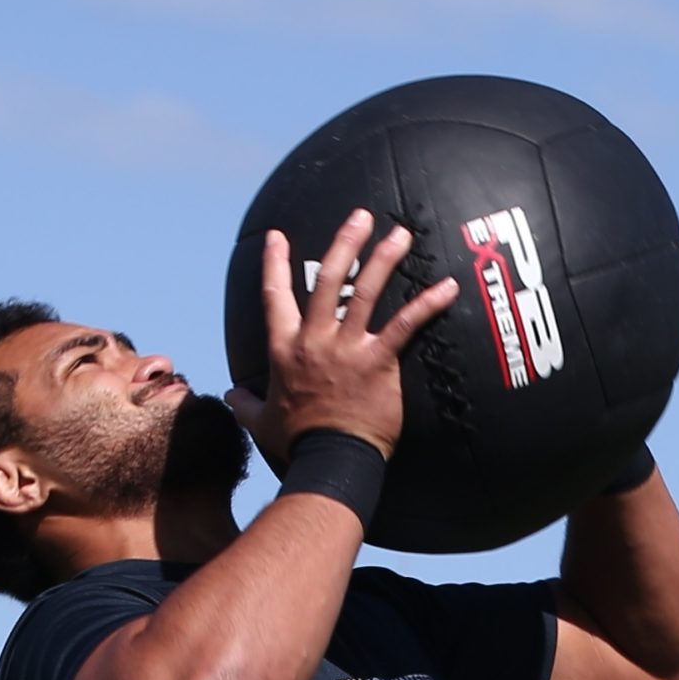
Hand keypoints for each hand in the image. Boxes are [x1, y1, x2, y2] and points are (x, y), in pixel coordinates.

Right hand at [228, 210, 457, 466]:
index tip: (278, 237)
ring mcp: (347, 348)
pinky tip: (448, 287)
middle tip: (361, 217)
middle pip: (328, 278)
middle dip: (345, 243)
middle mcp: (315, 340)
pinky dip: (428, 305)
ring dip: (384, 258)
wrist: (328, 461)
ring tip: (401, 234)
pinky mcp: (378, 362)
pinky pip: (405, 326)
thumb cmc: (298, 444)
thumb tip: (230, 397)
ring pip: (366, 290)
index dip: (275, 264)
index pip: (276, 296)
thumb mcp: (262, 423)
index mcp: (286, 349)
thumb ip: (245, 405)